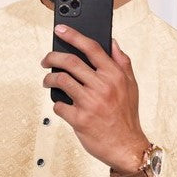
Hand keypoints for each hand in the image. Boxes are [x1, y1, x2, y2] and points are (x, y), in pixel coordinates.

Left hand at [41, 25, 149, 170]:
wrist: (126, 146)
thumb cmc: (127, 116)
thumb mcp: (131, 86)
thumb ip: (122, 62)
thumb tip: (112, 42)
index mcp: (114, 75)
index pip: (91, 47)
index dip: (73, 35)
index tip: (60, 29)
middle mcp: (102, 86)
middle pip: (70, 62)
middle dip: (52, 57)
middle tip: (45, 60)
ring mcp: (90, 103)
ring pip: (60, 81)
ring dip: (49, 79)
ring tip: (48, 81)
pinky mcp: (80, 119)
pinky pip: (59, 105)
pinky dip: (56, 104)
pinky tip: (61, 105)